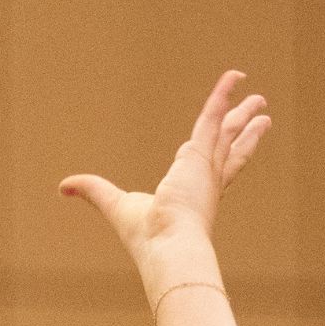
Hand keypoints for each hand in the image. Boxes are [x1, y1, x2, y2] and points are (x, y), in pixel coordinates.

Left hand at [63, 69, 269, 269]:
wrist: (170, 248)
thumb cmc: (147, 238)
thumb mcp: (114, 206)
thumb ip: (92, 191)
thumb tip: (63, 187)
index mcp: (191, 197)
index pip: (204, 168)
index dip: (211, 153)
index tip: (221, 142)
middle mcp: (205, 182)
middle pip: (228, 150)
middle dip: (244, 133)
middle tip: (261, 117)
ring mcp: (207, 167)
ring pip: (229, 133)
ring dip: (244, 115)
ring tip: (261, 102)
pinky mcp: (202, 154)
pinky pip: (214, 116)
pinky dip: (222, 95)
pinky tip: (233, 77)